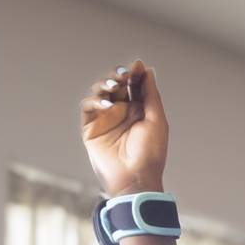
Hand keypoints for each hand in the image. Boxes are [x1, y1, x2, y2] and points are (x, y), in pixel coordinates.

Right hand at [80, 60, 168, 193]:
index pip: (134, 85)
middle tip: (124, 74)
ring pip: (100, 92)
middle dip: (119, 76)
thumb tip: (147, 70)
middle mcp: (121, 112)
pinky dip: (95, 101)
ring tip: (115, 87)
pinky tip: (107, 106)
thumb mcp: (156, 119)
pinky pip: (88, 106)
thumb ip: (151, 94)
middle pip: (116, 84)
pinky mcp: (90, 127)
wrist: (135, 177)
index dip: (134, 74)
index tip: (137, 66)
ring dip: (106, 84)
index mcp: (139, 110)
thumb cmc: (150, 152)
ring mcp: (105, 119)